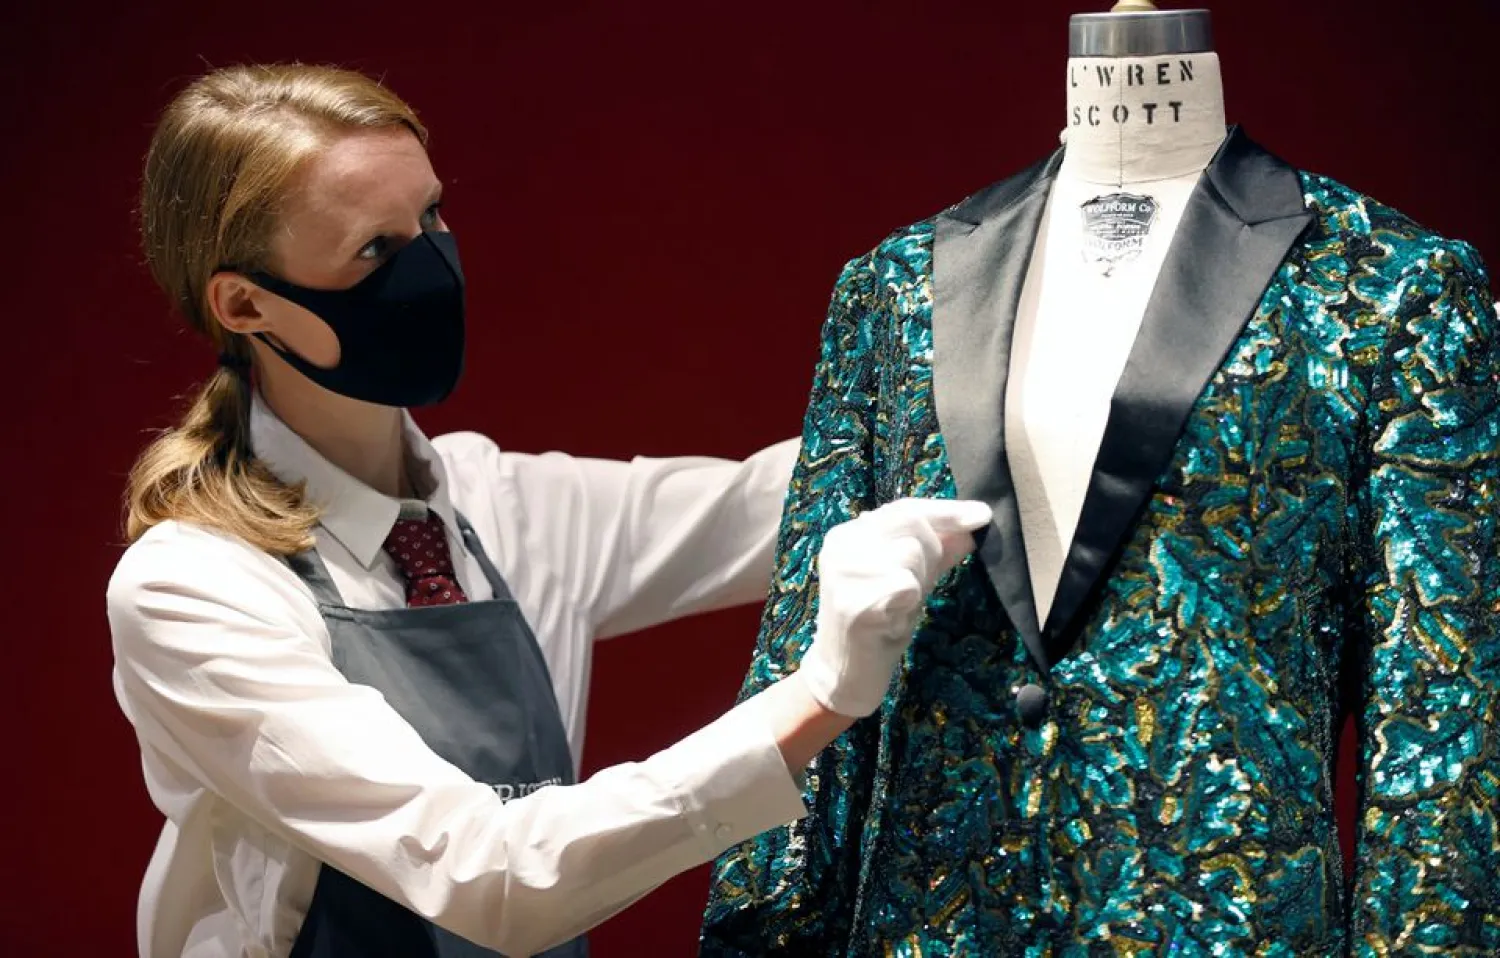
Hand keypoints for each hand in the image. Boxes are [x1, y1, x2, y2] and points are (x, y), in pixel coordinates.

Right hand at [796, 498, 991, 716]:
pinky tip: (891, 620)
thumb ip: (940, 550)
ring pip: (910, 554)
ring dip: (917, 584)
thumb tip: (975, 521)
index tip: (983, 515)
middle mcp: (839, 545)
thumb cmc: (879, 623)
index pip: (905, 508)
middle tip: (915, 588)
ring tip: (897, 608)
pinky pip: (904, 585)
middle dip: (930, 554)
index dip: (946, 511)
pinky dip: (908, 603)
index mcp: (849, 533)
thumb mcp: (912, 578)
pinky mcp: (850, 602)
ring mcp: (842, 573)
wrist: (845, 675)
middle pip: (912, 525)